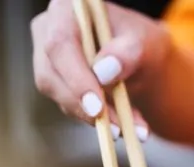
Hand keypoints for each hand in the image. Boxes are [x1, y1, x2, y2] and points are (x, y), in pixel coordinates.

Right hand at [30, 0, 171, 139]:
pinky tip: (122, 125)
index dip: (75, 77)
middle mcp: (48, 31)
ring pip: (57, 94)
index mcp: (67, 10)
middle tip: (114, 127)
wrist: (142, 59)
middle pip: (50, 73)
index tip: (97, 106)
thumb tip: (104, 71)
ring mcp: (47, 58)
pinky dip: (96, 120)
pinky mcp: (55, 83)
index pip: (60, 44)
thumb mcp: (146, 43)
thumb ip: (129, 53)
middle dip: (81, 104)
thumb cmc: (142, 43)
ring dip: (91, 116)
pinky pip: (68, 106)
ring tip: (125, 128)